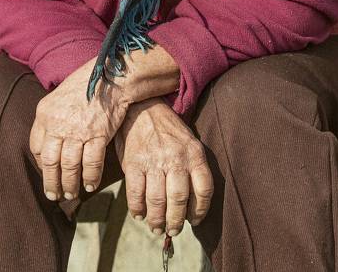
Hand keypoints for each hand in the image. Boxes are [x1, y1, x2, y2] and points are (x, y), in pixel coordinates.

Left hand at [28, 60, 129, 200]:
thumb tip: (49, 142)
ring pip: (69, 166)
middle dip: (51, 182)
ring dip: (70, 184)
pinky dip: (90, 177)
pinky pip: (92, 163)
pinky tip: (90, 185)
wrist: (109, 75)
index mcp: (44, 114)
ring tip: (71, 194)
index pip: (36, 147)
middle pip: (50, 161)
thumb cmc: (84, 86)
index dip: (41, 165)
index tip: (47, 173)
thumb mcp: (58, 98)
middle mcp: (58, 123)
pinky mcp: (98, 134)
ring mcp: (78, 130)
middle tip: (54, 196)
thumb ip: (51, 119)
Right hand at [113, 100, 212, 238]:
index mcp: (194, 153)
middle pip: (179, 200)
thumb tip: (190, 204)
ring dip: (157, 220)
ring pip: (158, 201)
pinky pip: (136, 194)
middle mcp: (176, 158)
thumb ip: (192, 168)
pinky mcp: (133, 163)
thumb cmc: (167, 129)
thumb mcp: (188, 142)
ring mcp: (153, 161)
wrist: (141, 107)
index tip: (194, 220)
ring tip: (156, 228)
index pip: (204, 190)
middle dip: (176, 222)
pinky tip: (139, 214)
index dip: (200, 211)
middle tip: (173, 231)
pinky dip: (137, 209)